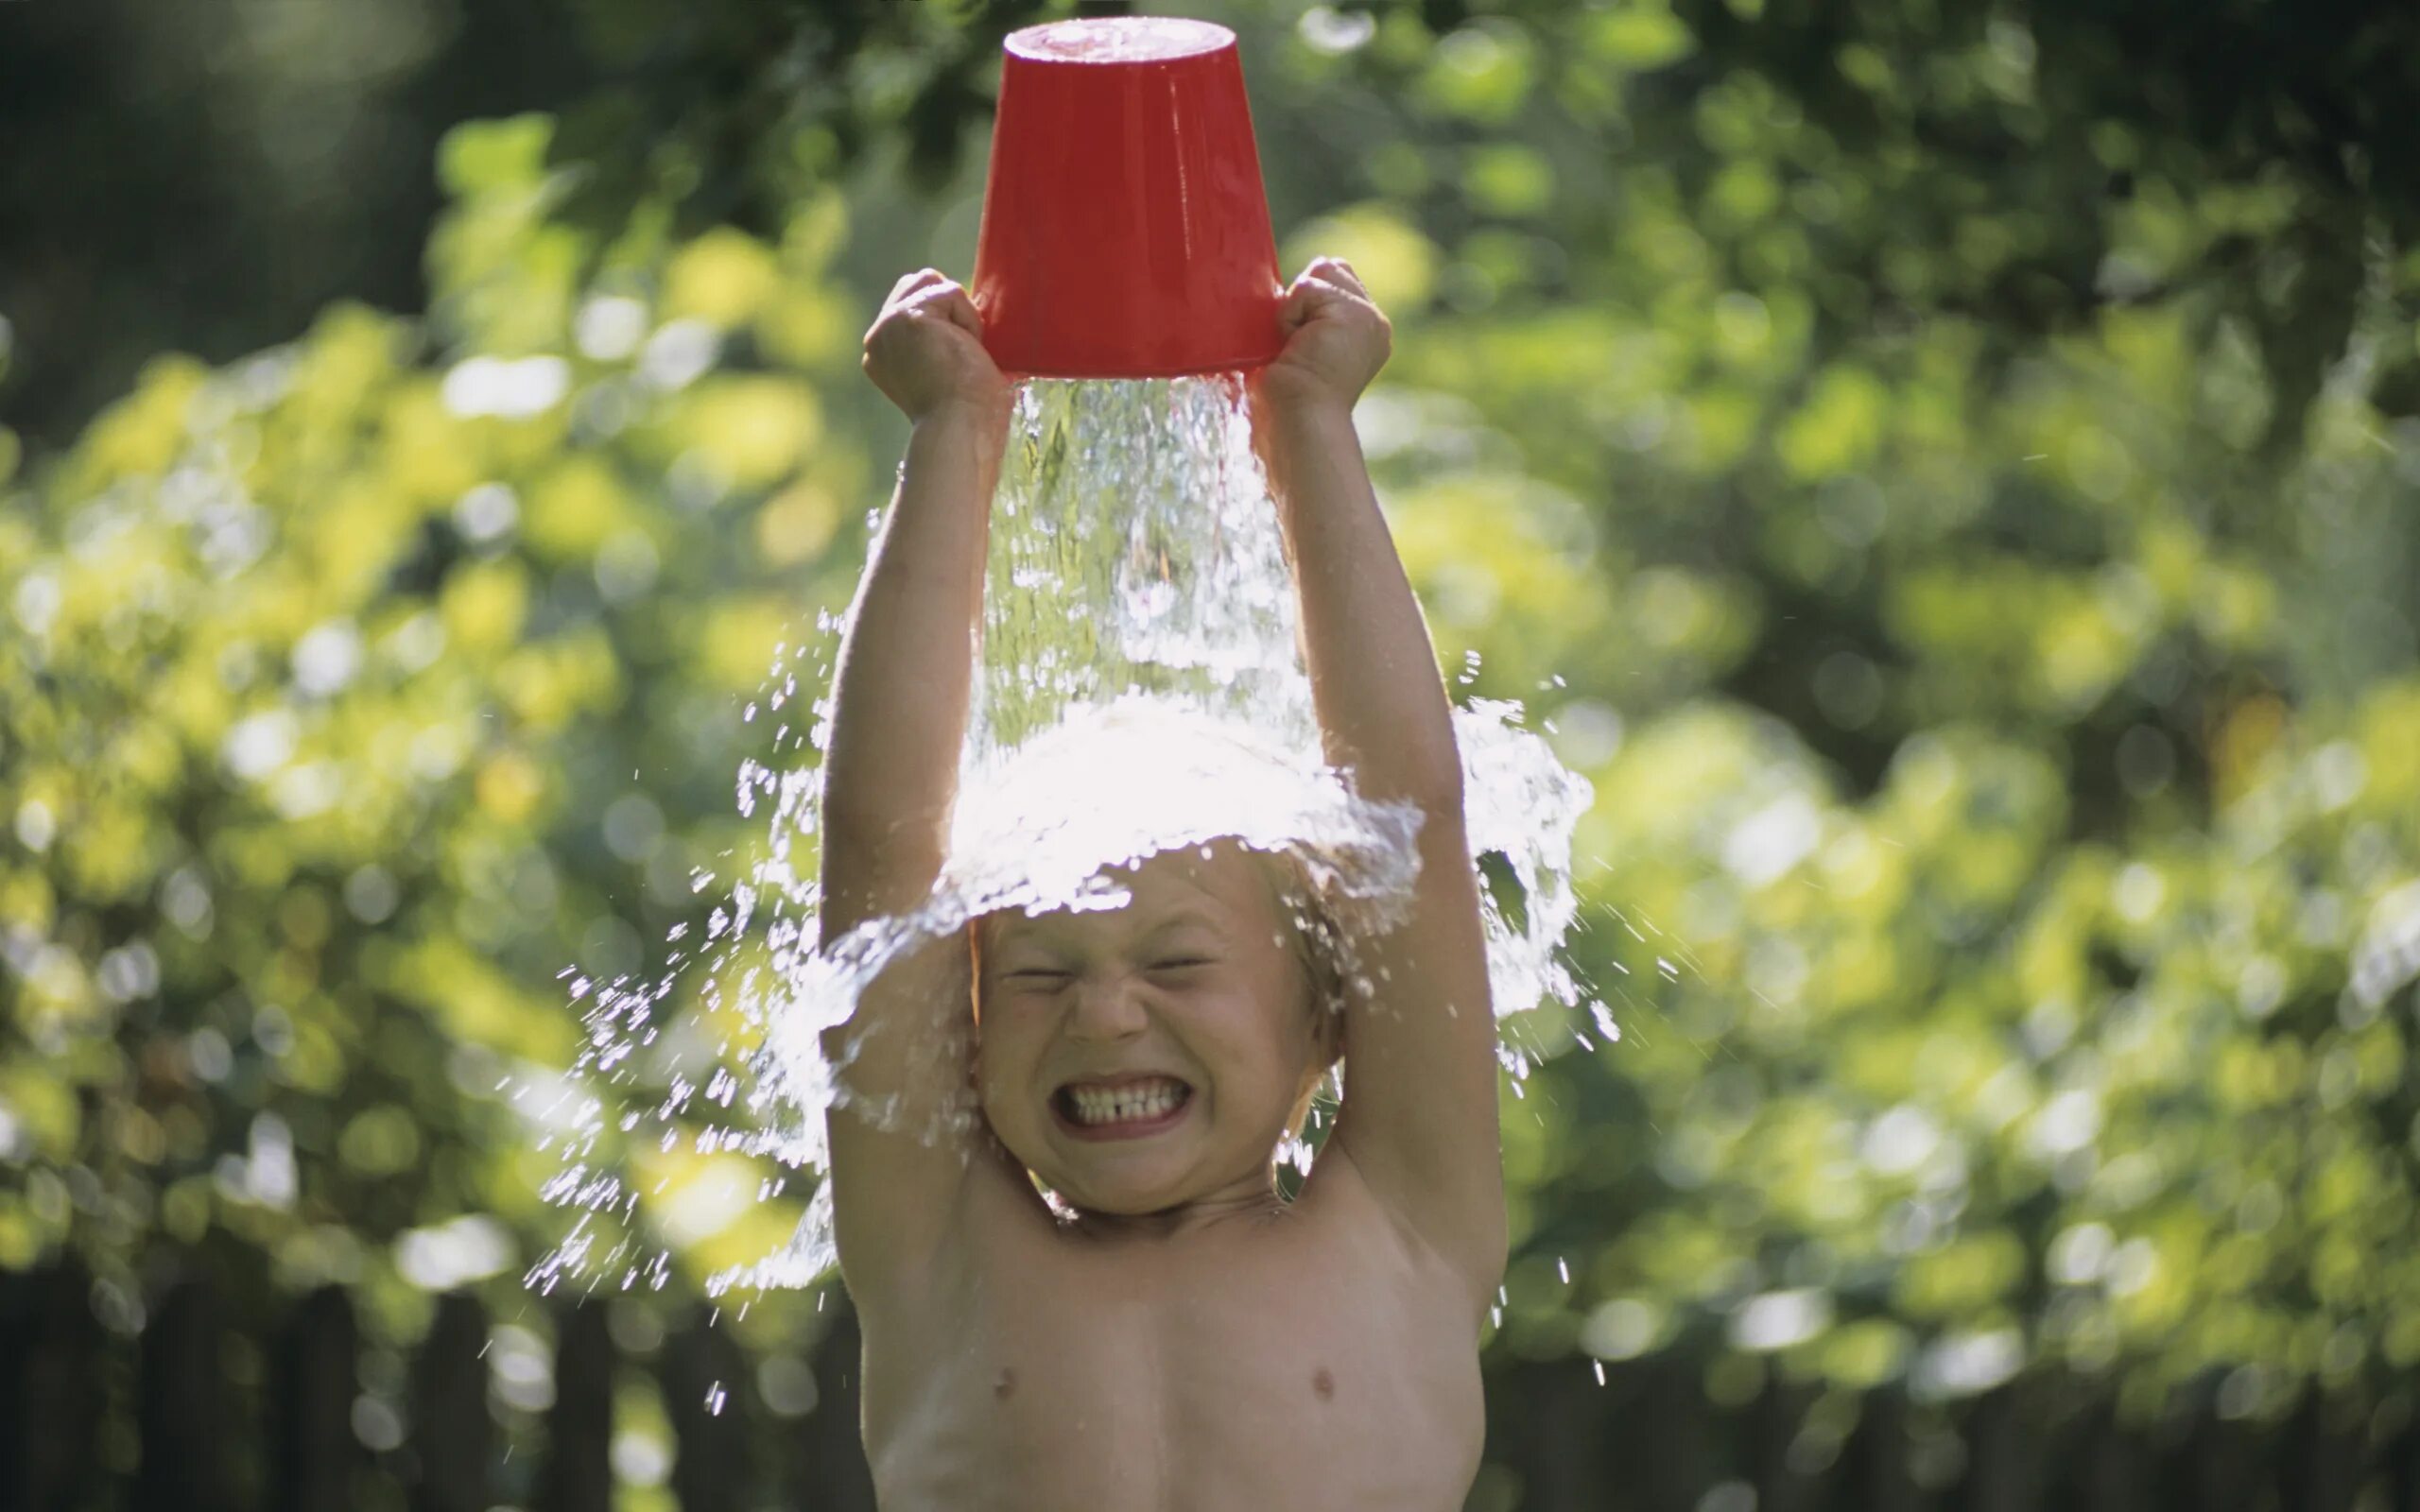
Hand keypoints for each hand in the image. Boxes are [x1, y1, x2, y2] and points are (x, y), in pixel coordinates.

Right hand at [862, 270, 1011, 425]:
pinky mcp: (908, 317)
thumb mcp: (942, 376)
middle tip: (960, 355)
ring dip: (959, 314)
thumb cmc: (966, 416)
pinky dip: (969, 320)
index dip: (944, 320)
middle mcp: (877, 339)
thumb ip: (936, 349)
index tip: (955, 360)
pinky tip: (964, 352)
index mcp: (881, 356)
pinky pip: (951, 293)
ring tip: (961, 354)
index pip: (910, 306)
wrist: (960, 430)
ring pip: (933, 283)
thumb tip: (964, 330)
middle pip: (918, 283)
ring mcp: (889, 325)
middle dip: (948, 308)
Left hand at [1250, 257, 1391, 415]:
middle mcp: (1375, 324)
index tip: (1300, 341)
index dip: (1310, 299)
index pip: (1339, 279)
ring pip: (1321, 272)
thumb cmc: (1289, 395)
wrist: (1299, 419)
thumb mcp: (1302, 348)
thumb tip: (1296, 288)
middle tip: (1300, 345)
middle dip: (1305, 298)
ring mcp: (1368, 317)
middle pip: (1332, 268)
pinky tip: (1297, 347)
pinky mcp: (1353, 314)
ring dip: (1296, 308)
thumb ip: (1310, 315)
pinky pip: (1306, 287)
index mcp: (1368, 333)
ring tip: (1298, 346)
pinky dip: (1290, 315)